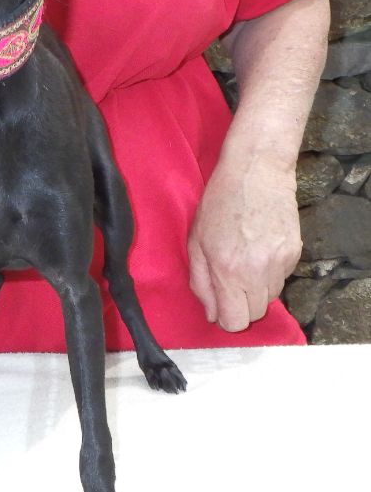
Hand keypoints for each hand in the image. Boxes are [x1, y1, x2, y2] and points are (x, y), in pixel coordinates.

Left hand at [187, 157, 300, 331]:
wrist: (257, 170)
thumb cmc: (219, 202)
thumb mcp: (196, 242)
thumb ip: (201, 283)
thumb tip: (212, 314)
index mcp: (229, 270)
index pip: (236, 322)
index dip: (226, 317)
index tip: (220, 305)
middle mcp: (258, 271)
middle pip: (255, 314)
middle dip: (240, 305)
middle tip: (230, 281)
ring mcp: (281, 262)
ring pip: (270, 297)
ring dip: (256, 289)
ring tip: (245, 260)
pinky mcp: (296, 252)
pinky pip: (282, 278)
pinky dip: (270, 273)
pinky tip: (259, 249)